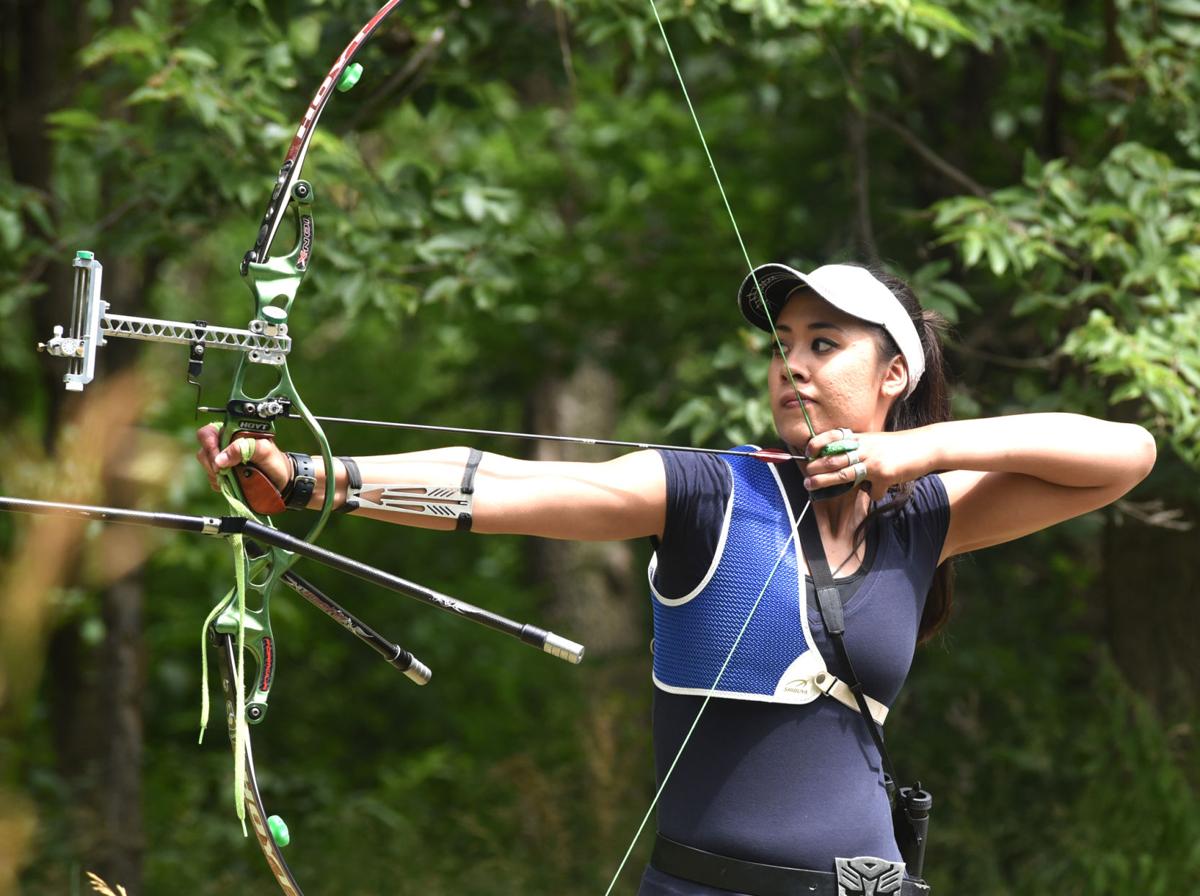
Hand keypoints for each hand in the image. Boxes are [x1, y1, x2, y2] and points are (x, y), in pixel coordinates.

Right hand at [195, 423, 290, 492]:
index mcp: (233, 433)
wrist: (282, 481)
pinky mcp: (224, 474)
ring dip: (217, 474)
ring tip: (233, 477)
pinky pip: (212, 479)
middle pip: (204, 451)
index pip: (208, 433)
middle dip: (212, 463)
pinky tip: (233, 483)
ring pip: (207, 466)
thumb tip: (220, 459)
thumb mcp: (264, 451)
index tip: (218, 460)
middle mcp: (225, 445)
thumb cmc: (275, 461)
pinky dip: (220, 483)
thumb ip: (243, 449)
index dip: (209, 445)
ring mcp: (223, 460)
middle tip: (225, 472)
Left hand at [802, 427, 929, 500]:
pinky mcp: (884, 474)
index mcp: (860, 437)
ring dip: (825, 481)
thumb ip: (858, 448)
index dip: (818, 443)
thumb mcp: (874, 441)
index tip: (807, 452)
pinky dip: (873, 494)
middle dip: (816, 468)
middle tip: (805, 478)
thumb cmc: (897, 446)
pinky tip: (877, 491)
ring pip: (843, 474)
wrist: (925, 446)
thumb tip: (838, 462)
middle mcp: (864, 447)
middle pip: (833, 458)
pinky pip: (872, 491)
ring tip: (811, 486)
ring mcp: (873, 460)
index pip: (833, 436)